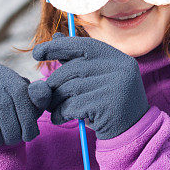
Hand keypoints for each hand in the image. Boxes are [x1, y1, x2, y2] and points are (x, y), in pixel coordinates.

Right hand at [0, 64, 42, 147]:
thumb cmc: (2, 112)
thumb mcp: (23, 105)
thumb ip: (37, 98)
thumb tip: (42, 89)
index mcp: (2, 73)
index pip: (20, 92)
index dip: (28, 117)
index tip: (30, 134)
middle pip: (5, 104)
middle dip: (15, 128)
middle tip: (16, 141)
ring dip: (1, 134)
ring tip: (3, 141)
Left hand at [28, 33, 149, 139]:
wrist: (132, 134)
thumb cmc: (108, 104)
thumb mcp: (96, 79)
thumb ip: (78, 59)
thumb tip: (56, 35)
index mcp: (118, 58)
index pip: (83, 44)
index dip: (58, 46)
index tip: (37, 52)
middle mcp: (120, 69)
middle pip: (73, 69)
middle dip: (54, 82)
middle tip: (47, 95)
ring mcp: (116, 87)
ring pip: (70, 88)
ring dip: (55, 100)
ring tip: (55, 109)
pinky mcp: (108, 106)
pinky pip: (72, 106)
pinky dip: (61, 113)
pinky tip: (62, 118)